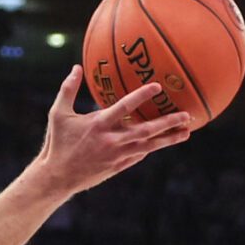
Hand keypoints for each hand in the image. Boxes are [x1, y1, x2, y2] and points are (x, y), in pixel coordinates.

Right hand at [28, 66, 192, 198]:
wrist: (58, 177)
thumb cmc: (58, 143)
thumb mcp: (58, 114)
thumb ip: (68, 90)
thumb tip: (76, 67)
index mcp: (99, 125)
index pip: (125, 107)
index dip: (142, 96)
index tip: (159, 87)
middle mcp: (112, 141)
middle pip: (146, 130)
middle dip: (168, 123)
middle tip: (187, 116)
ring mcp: (117, 156)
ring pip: (149, 146)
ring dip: (169, 139)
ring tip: (186, 132)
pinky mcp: (118, 167)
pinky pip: (139, 155)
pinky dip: (151, 147)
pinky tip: (163, 141)